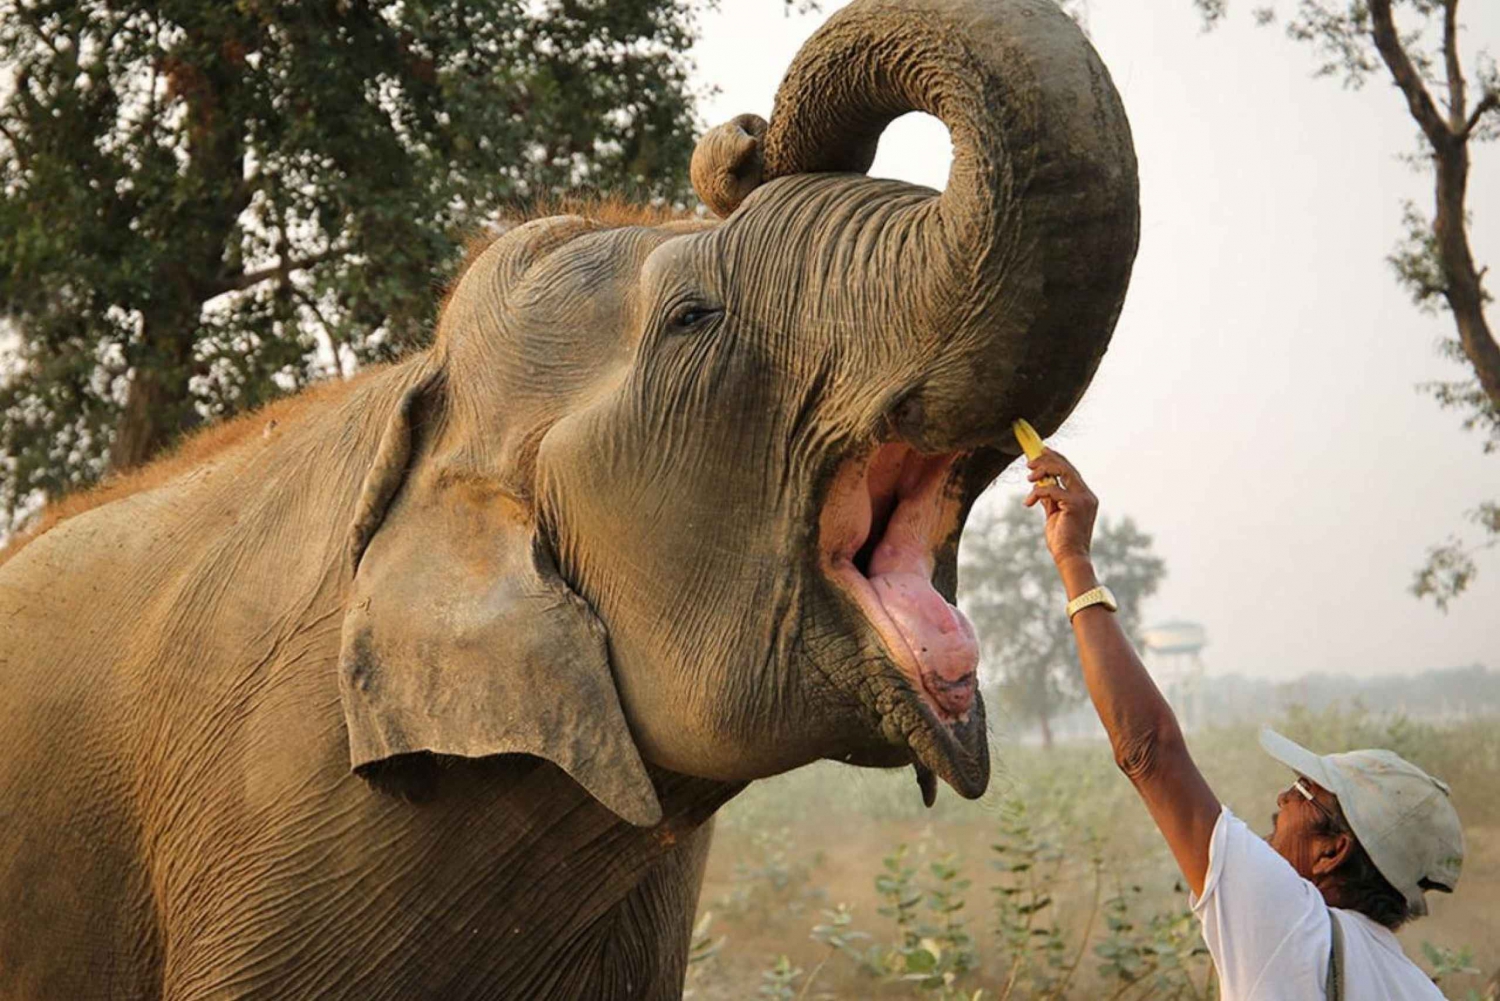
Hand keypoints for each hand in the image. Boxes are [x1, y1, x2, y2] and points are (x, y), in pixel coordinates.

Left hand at [1023, 449, 1097, 567]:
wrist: (1069, 557)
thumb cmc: (1062, 540)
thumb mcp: (1054, 514)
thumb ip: (1051, 499)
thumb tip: (1040, 485)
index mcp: (1085, 496)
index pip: (1071, 471)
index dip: (1056, 458)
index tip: (1041, 452)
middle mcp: (1087, 495)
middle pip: (1067, 467)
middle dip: (1047, 460)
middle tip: (1029, 464)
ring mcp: (1084, 499)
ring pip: (1063, 471)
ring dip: (1043, 470)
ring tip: (1029, 477)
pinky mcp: (1075, 505)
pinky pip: (1052, 489)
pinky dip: (1037, 492)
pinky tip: (1029, 502)